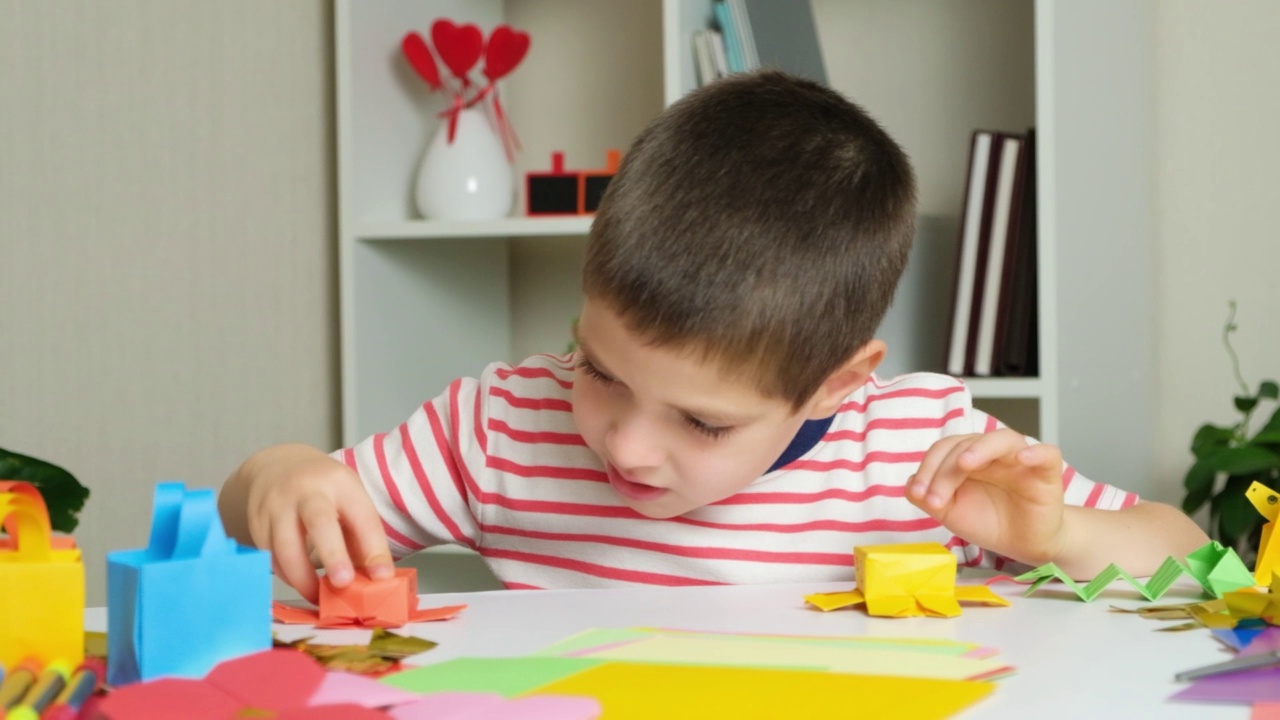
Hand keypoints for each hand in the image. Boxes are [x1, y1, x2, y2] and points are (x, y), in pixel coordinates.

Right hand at [237, 445, 394, 602]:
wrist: (277, 467)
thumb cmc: (325, 491)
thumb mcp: (349, 500)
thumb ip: (361, 538)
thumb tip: (375, 580)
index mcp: (340, 483)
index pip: (361, 516)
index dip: (374, 548)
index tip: (382, 576)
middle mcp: (307, 490)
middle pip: (319, 521)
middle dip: (333, 555)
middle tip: (344, 583)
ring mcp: (277, 505)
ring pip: (285, 546)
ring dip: (303, 578)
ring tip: (319, 596)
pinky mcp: (257, 523)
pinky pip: (270, 556)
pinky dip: (287, 575)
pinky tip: (300, 583)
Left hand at [905, 429, 1067, 565]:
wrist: (1023, 545)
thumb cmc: (989, 522)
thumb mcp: (952, 513)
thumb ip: (930, 498)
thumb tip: (910, 485)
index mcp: (968, 458)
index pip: (944, 450)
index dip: (928, 468)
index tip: (919, 493)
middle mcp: (992, 454)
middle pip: (966, 445)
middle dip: (945, 471)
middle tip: (935, 499)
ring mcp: (1020, 460)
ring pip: (1002, 439)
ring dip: (980, 448)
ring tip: (964, 463)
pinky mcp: (1046, 473)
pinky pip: (1047, 454)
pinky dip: (1036, 452)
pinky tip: (1024, 457)